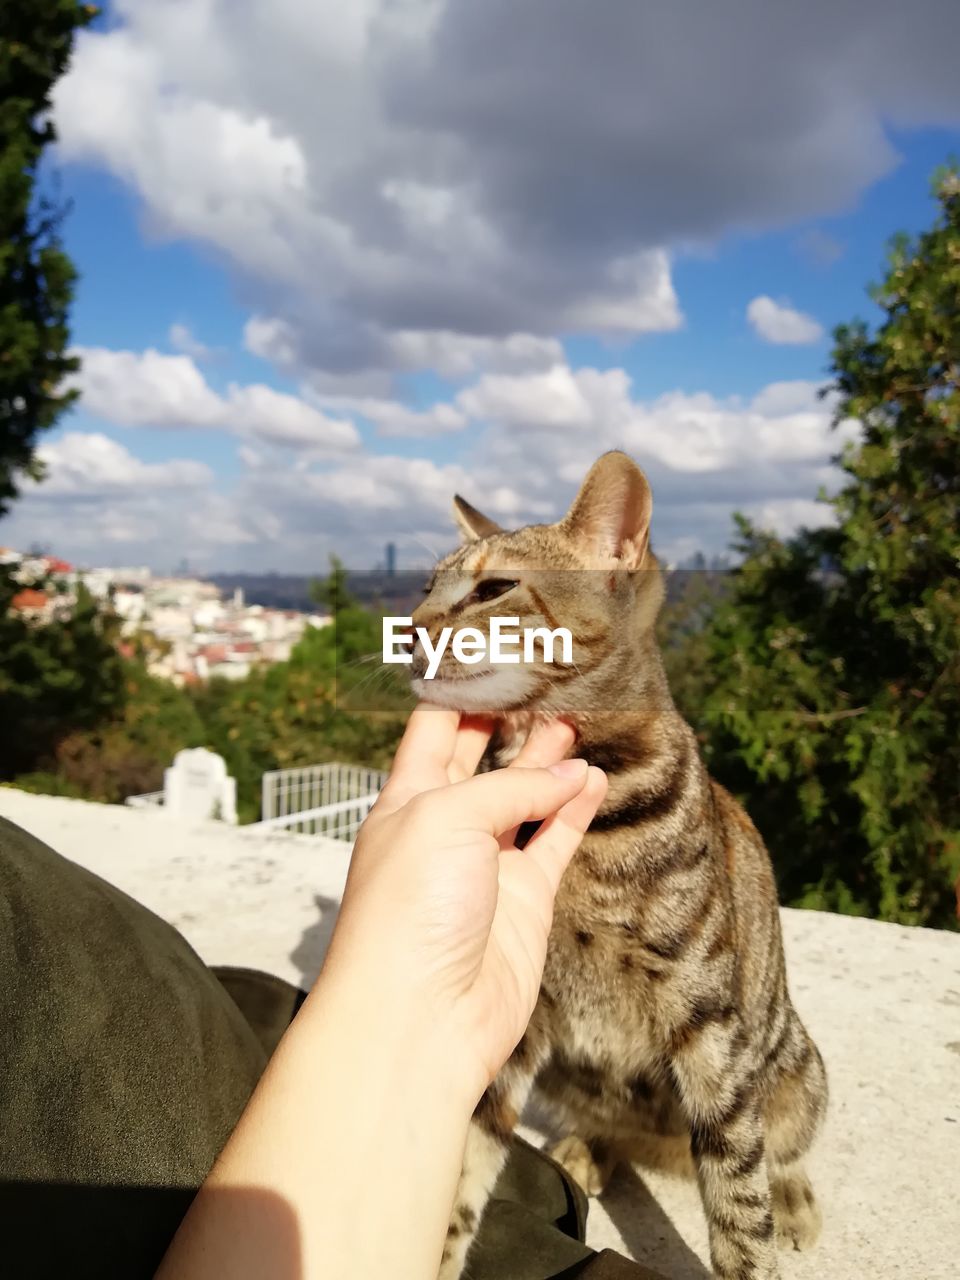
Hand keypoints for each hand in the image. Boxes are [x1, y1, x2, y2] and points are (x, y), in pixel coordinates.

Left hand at [321, 704, 606, 1101]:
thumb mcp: (447, 820)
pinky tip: (595, 779)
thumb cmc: (407, 912)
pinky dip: (576, 810)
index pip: (433, 727)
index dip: (461, 689)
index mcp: (406, 799)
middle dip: (512, 720)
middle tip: (550, 682)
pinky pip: (555, 840)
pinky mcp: (524, 899)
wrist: (420, 1017)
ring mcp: (486, 863)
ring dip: (550, 761)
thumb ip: (510, 788)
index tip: (492, 652)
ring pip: (526, 796)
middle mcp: (445, 826)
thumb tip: (571, 773)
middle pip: (482, 757)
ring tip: (580, 720)